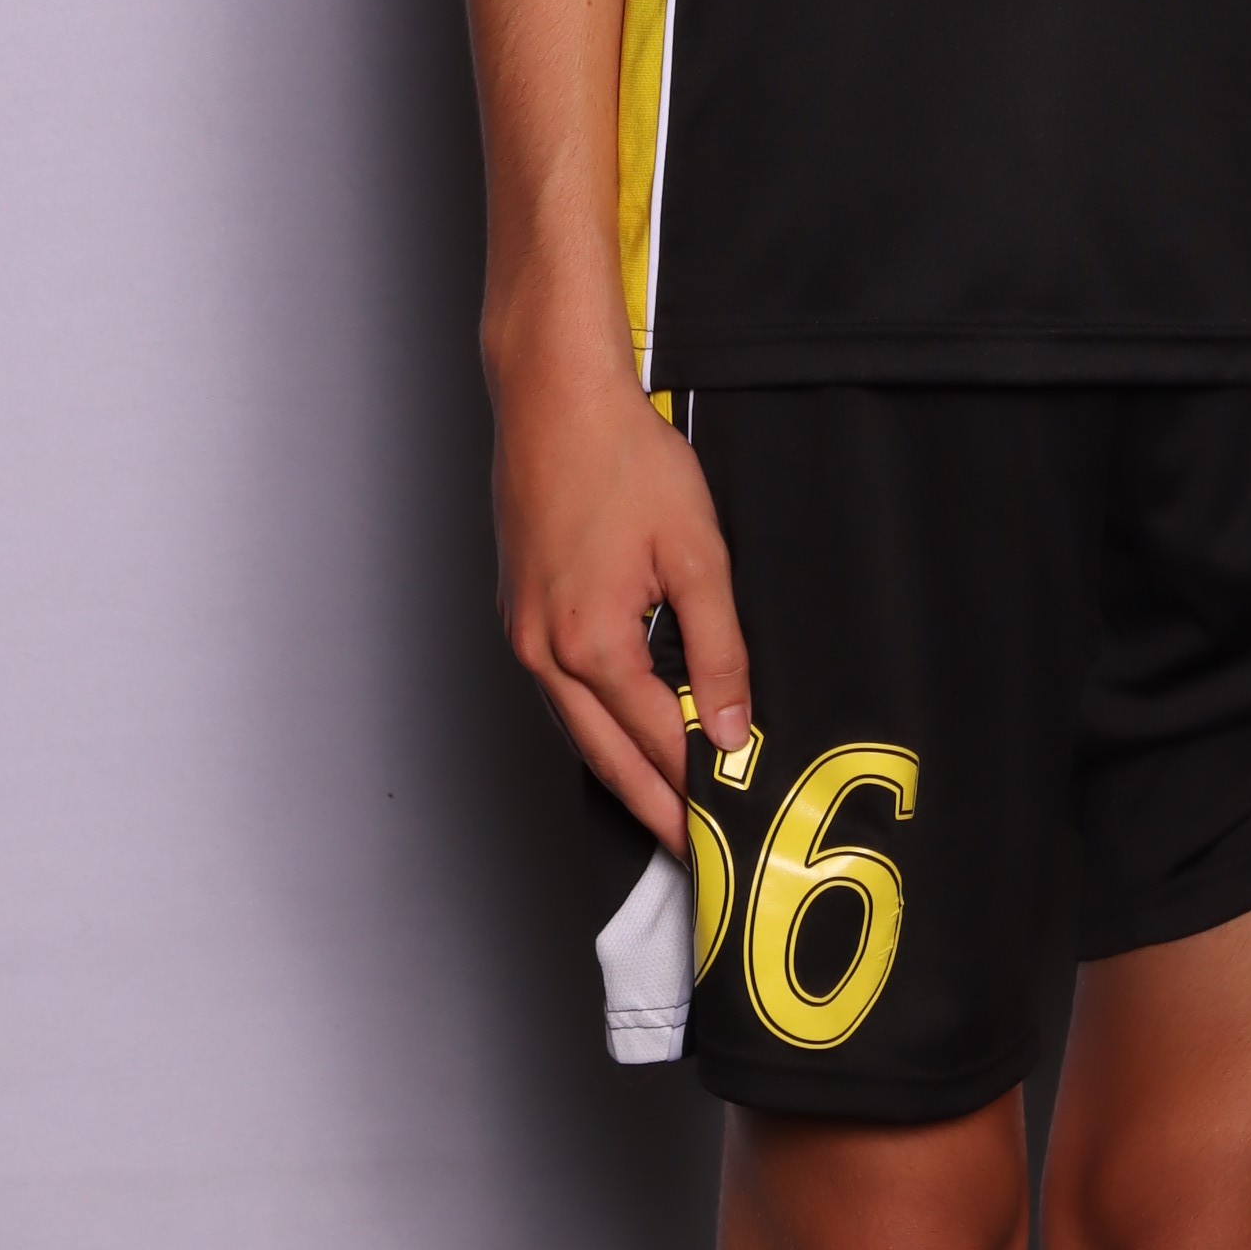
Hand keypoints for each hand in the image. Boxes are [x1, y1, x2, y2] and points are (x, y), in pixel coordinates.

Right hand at [491, 331, 752, 849]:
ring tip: (669, 806)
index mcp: (590, 644)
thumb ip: (719, 650)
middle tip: (695, 853)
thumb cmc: (621, 457)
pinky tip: (626, 730)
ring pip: (578, 730)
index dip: (700, 790)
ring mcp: (521, 634)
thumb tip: (732, 727)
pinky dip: (597, 723)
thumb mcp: (697, 552)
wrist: (553, 396)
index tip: (728, 830)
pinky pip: (559, 693)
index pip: (658, 744)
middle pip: (608, 758)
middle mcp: (543, 652)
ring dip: (624, 770)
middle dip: (654, 809)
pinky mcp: (517, 612)